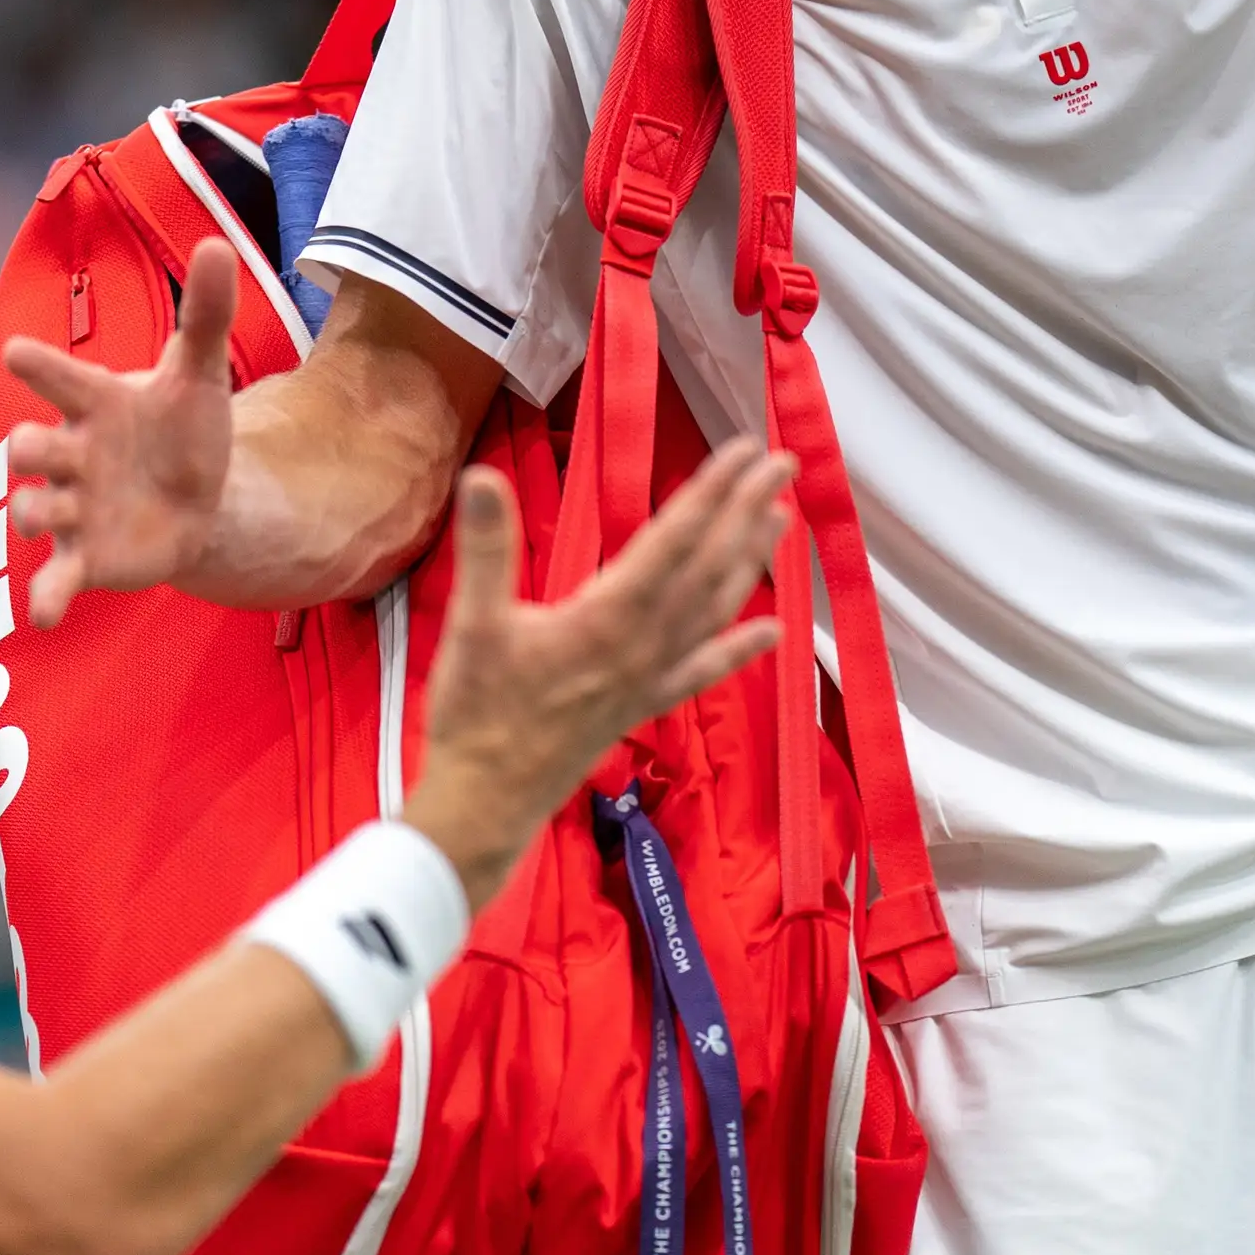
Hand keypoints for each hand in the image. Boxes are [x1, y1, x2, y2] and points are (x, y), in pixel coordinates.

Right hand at [3, 238, 241, 625]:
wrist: (198, 500)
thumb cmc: (184, 428)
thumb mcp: (201, 372)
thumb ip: (204, 313)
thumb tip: (216, 244)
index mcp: (96, 403)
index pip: (61, 379)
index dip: (39, 367)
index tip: (17, 354)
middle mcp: (74, 454)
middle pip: (33, 449)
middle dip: (27, 449)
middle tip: (29, 447)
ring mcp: (74, 508)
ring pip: (37, 510)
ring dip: (34, 513)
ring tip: (38, 517)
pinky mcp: (86, 557)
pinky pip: (56, 579)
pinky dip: (47, 596)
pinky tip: (45, 615)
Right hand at [402, 439, 795, 908]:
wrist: (485, 804)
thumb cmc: (475, 716)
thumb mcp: (472, 626)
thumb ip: (485, 551)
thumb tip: (480, 477)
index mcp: (608, 618)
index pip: (673, 540)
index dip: (712, 491)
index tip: (746, 451)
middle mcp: (644, 645)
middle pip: (708, 567)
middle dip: (746, 512)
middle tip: (782, 465)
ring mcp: (650, 677)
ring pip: (714, 609)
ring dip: (749, 562)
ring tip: (781, 520)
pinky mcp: (643, 704)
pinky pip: (702, 669)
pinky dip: (738, 648)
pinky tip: (770, 634)